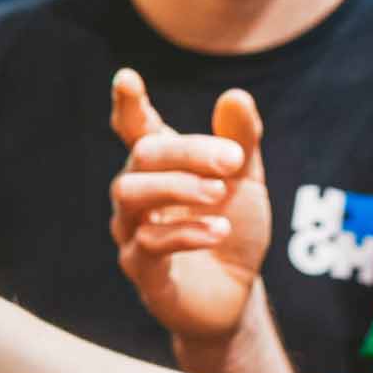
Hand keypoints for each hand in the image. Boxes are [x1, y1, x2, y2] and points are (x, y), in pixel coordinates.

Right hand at [107, 70, 269, 348]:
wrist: (237, 293)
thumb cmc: (234, 228)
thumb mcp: (246, 180)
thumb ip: (241, 139)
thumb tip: (235, 95)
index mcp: (162, 165)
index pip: (136, 128)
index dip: (129, 105)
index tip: (127, 79)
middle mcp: (138, 193)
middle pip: (143, 156)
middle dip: (187, 152)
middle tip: (233, 160)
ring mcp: (132, 230)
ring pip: (131, 194)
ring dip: (178, 187)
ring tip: (219, 193)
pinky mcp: (140, 269)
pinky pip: (148, 242)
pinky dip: (185, 232)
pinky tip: (219, 229)